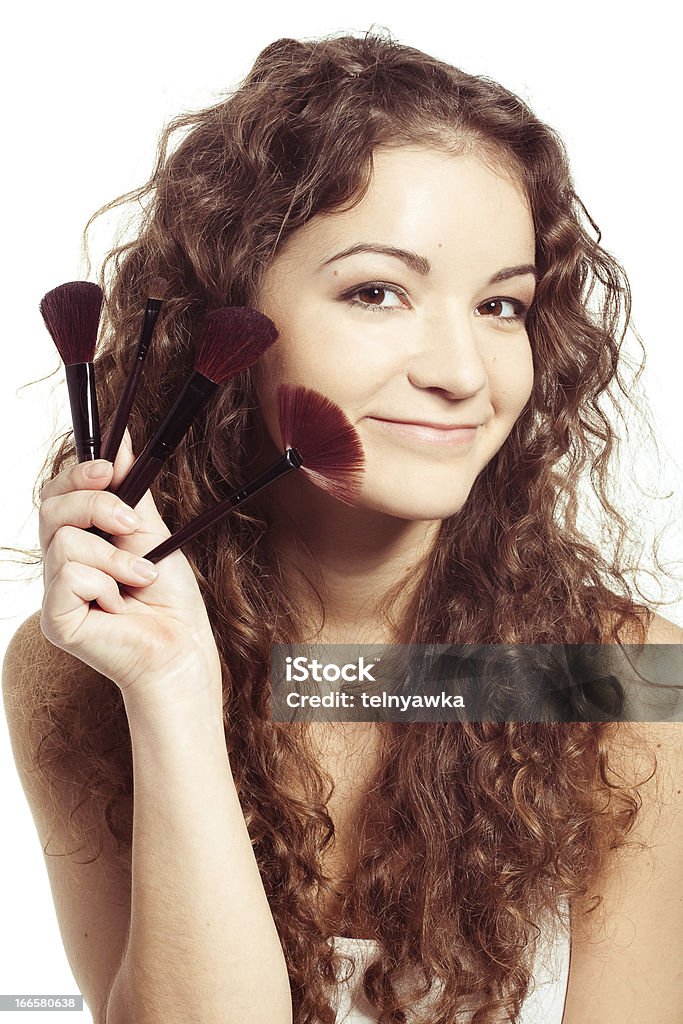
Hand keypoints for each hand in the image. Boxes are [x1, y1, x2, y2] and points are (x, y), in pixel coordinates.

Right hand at [39, 431, 222, 708]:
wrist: (182, 644)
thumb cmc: (168, 597)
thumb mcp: (150, 532)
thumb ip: (130, 492)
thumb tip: (123, 442)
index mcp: (80, 540)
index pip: (57, 494)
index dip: (77, 474)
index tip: (109, 469)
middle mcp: (60, 564)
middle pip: (51, 507)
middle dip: (96, 505)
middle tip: (130, 524)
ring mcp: (54, 592)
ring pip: (64, 540)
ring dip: (114, 557)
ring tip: (137, 579)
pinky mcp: (55, 618)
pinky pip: (69, 575)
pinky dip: (105, 584)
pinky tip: (119, 606)